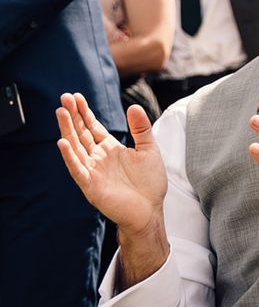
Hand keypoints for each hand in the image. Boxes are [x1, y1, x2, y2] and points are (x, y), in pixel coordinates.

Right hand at [56, 94, 167, 236]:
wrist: (150, 210)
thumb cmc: (150, 182)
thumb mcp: (149, 149)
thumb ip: (141, 128)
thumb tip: (133, 106)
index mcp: (110, 149)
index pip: (93, 127)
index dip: (84, 112)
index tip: (76, 96)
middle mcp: (98, 158)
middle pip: (81, 133)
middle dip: (72, 116)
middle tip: (64, 97)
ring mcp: (93, 171)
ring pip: (76, 147)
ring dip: (67, 130)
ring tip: (60, 112)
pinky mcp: (91, 185)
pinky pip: (77, 169)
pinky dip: (70, 157)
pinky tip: (62, 143)